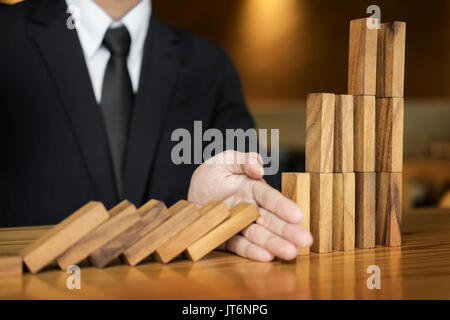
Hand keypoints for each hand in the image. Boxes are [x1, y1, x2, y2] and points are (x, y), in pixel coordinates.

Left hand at [188, 151, 312, 260]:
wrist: (189, 195)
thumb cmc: (211, 175)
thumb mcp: (224, 160)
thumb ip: (243, 160)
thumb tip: (258, 168)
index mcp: (253, 189)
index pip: (270, 198)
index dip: (283, 206)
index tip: (297, 215)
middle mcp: (250, 209)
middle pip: (271, 220)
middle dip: (288, 230)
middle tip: (306, 240)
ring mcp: (240, 225)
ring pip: (259, 235)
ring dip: (274, 244)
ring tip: (290, 253)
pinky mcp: (227, 239)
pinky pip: (239, 246)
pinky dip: (251, 251)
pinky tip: (265, 257)